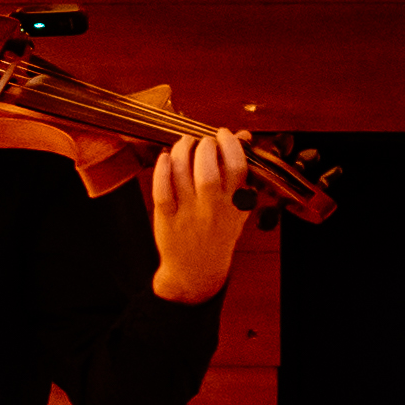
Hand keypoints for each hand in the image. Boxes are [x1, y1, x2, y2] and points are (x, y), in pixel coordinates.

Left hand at [141, 128, 256, 305]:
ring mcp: (188, 214)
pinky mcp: (166, 218)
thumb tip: (243, 136)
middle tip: (202, 141)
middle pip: (207, 169)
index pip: (237, 167)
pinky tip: (165, 158)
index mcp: (235, 204)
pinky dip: (162, 168)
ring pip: (182, 174)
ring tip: (184, 144)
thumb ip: (242, 172)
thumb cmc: (219, 231)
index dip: (230, 144)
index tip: (223, 134)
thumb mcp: (238, 206)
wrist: (197, 270)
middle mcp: (212, 209)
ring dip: (182, 150)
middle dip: (204, 146)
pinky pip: (161, 189)